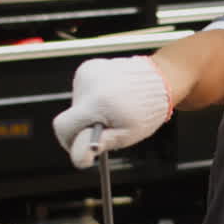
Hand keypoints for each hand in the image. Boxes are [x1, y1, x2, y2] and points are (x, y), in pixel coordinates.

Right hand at [52, 56, 171, 168]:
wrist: (160, 80)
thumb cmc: (146, 109)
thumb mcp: (126, 134)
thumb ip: (99, 144)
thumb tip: (79, 156)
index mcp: (96, 101)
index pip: (63, 126)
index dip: (69, 141)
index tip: (81, 147)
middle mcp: (88, 83)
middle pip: (70, 116)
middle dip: (83, 127)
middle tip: (105, 128)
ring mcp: (87, 73)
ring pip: (76, 105)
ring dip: (89, 112)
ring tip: (112, 109)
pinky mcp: (88, 67)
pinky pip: (82, 92)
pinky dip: (91, 99)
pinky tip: (109, 98)